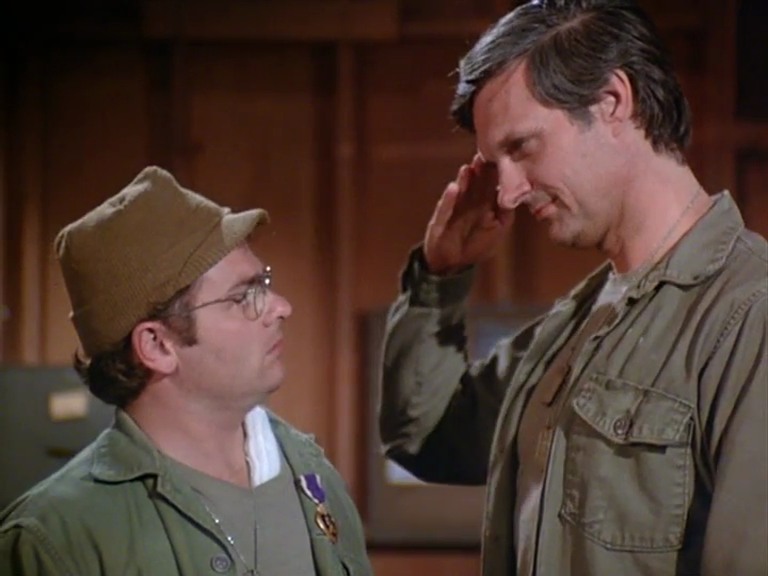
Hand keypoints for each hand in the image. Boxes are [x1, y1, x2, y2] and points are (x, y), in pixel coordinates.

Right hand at [423, 153, 514, 274]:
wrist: (451, 263)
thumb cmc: (476, 246)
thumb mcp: (497, 230)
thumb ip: (506, 214)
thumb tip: (516, 195)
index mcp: (483, 205)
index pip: (490, 187)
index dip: (495, 175)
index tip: (501, 161)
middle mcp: (469, 204)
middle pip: (476, 186)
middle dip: (480, 173)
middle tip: (484, 157)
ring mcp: (454, 210)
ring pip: (461, 193)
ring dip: (465, 181)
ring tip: (469, 168)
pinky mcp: (440, 220)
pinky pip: (444, 209)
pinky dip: (448, 199)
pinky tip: (452, 188)